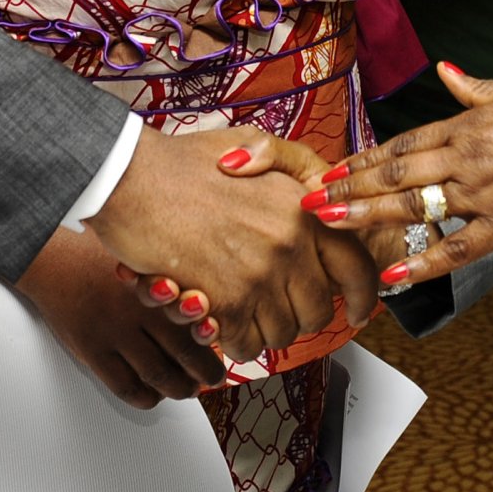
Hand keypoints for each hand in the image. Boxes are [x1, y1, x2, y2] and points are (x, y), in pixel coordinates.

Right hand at [16, 228, 222, 407]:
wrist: (51, 257)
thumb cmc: (97, 253)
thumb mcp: (142, 252)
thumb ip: (172, 269)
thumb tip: (206, 296)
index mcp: (158, 282)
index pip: (201, 322)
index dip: (216, 343)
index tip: (222, 351)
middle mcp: (140, 309)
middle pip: (186, 353)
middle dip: (205, 373)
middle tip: (211, 378)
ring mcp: (116, 332)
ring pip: (159, 375)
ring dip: (179, 389)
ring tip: (186, 389)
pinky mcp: (92, 350)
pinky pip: (126, 386)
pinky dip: (145, 397)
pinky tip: (151, 394)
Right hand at [126, 139, 409, 314]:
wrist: (130, 177)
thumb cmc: (181, 161)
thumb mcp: (252, 146)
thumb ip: (292, 172)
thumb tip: (321, 200)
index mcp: (305, 207)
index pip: (358, 266)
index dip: (362, 296)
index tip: (358, 312)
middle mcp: (292, 241)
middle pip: (319, 310)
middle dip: (298, 314)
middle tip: (272, 304)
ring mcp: (262, 273)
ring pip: (283, 333)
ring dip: (262, 328)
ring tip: (237, 304)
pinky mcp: (228, 300)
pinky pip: (246, 345)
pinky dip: (233, 340)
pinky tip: (217, 317)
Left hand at [305, 63, 492, 287]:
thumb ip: (474, 90)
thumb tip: (444, 72)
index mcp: (469, 127)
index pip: (403, 143)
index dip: (364, 157)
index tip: (334, 168)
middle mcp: (467, 159)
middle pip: (397, 173)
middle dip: (350, 186)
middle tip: (312, 199)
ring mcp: (484, 194)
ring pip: (415, 206)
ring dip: (368, 215)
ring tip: (331, 223)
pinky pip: (456, 249)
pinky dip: (423, 264)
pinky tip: (392, 276)